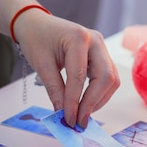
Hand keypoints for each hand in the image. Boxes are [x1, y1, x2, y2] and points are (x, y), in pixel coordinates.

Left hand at [15, 12, 119, 127]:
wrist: (37, 25)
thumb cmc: (36, 40)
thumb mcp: (41, 64)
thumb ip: (54, 89)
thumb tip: (63, 114)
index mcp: (78, 38)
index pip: (79, 76)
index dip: (74, 101)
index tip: (69, 120)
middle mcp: (96, 41)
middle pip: (105, 78)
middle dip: (92, 103)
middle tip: (79, 122)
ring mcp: (101, 48)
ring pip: (111, 80)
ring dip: (98, 101)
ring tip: (80, 115)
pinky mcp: (102, 57)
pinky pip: (107, 79)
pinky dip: (98, 95)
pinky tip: (85, 105)